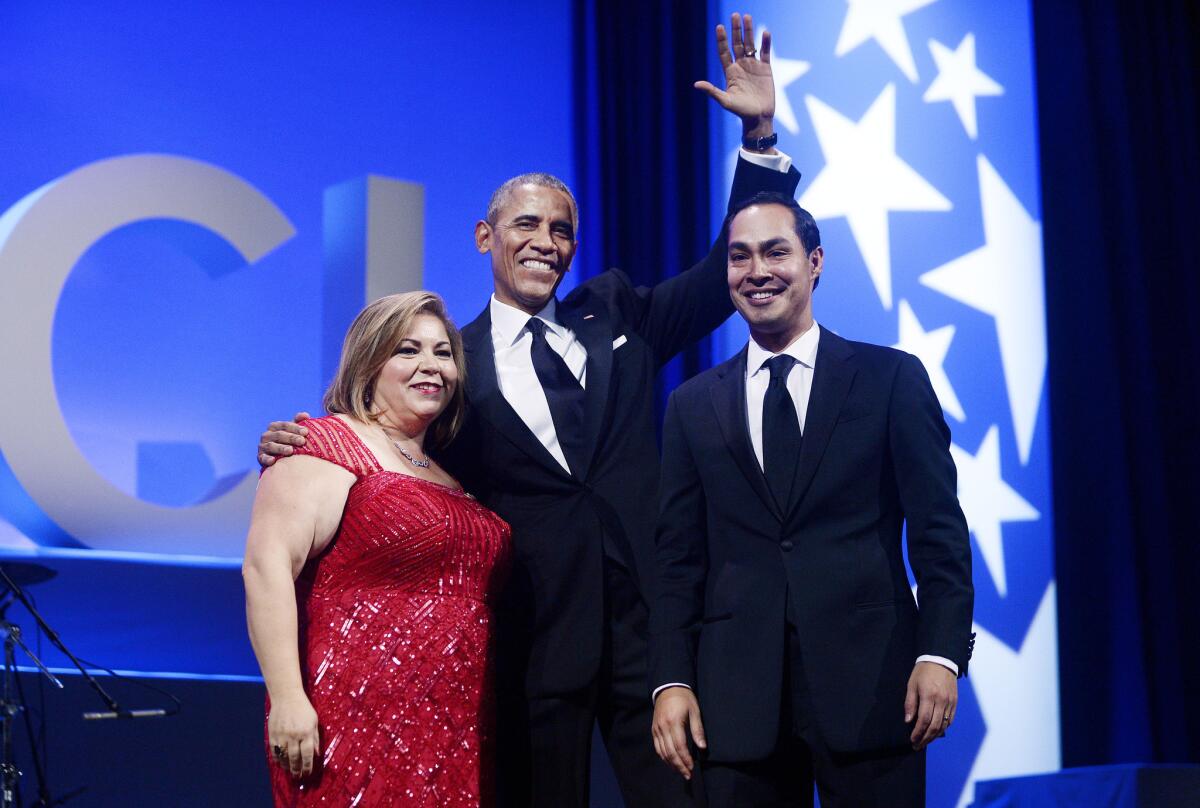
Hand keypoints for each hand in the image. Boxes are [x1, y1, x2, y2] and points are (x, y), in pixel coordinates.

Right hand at [258, 412, 310, 467]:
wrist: (280, 458)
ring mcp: (263, 446)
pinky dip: (267, 459)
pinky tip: (273, 461)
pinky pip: (262, 458)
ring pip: (271, 446)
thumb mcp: (293, 431)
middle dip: (291, 438)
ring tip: (290, 451)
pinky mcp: (260, 457)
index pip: (285, 425)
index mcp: (275, 426)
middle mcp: (267, 435)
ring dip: (281, 448)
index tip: (305, 432)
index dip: (295, 428)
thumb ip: (299, 421)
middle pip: (279, 435)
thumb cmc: (289, 441)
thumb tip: (305, 415)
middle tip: (302, 441)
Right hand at [268, 692, 320, 777]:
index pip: (307, 754)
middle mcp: (294, 735)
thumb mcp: (314, 721)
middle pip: (295, 758)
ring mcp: (282, 735)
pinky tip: (280, 764)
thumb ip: (315, 738)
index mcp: (306, 732)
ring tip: (290, 772)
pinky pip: (274, 751)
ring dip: (287, 766)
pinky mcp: (272, 734)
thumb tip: (317, 754)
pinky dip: (277, 759)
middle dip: (297, 769)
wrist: (286, 697)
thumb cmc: (303, 708)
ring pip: (284, 756)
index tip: (307, 773)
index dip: (307, 765)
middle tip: (298, 776)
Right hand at [651, 686, 706, 779]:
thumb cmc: (684, 698)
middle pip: (670, 751)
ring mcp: (657, 729)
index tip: (692, 767)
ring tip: (680, 771)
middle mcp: (663, 727)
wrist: (668, 687)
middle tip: (687, 775)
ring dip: (671, 764)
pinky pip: (657, 747)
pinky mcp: (654, 729)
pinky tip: (671, 762)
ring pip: (662, 751)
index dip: (685, 758)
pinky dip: (664, 757)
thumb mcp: (695, 711)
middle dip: (679, 765)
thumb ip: (697, 729)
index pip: (679, 745)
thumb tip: (702, 747)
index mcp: (674, 721)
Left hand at [695, 13, 775, 140]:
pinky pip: (765, 53)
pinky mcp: (766, 69)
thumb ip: (712, 91)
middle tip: (734, 15)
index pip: (724, 52)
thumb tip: (696, 85)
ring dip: (749, 31)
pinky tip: (765, 32)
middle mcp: (741, 66)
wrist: (758, 118)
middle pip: (737, 44)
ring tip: (747, 17)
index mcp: (730, 72)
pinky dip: (765, 43)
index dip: (722, 40)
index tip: (719, 27)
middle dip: (735, 30)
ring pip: (750, 45)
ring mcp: (753, 66)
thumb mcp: (725, 101)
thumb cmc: (741, 111)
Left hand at [904, 661, 957, 749]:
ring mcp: (950, 702)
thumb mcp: (912, 684)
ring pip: (943, 725)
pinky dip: (943, 728)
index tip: (912, 740)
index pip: (924, 720)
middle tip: (918, 746)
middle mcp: (941, 701)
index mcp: (928, 695)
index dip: (918, 732)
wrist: (941, 660)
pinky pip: (950, 720)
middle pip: (935, 726)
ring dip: (934, 736)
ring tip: (925, 742)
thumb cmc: (923, 671)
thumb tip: (908, 721)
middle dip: (925, 738)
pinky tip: (936, 733)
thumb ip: (910, 703)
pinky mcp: (955, 702)